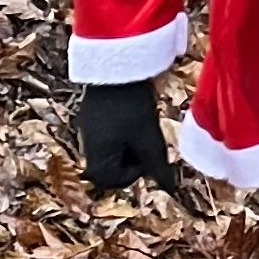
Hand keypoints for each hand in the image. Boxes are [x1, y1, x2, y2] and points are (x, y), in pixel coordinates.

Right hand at [79, 79, 176, 194]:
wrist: (117, 67)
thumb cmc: (133, 107)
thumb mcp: (149, 140)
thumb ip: (158, 168)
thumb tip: (171, 190)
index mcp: (96, 157)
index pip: (116, 181)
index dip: (137, 172)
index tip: (148, 152)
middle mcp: (87, 145)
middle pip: (112, 166)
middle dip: (133, 158)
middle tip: (147, 140)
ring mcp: (88, 128)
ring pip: (112, 149)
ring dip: (130, 144)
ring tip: (141, 125)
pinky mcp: (92, 114)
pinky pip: (108, 133)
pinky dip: (124, 131)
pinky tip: (133, 114)